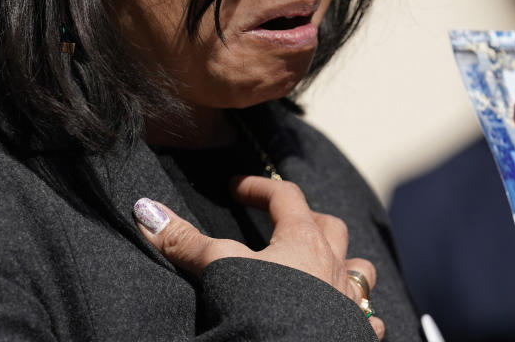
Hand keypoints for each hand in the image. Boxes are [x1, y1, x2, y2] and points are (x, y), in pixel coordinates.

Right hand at [133, 176, 384, 338]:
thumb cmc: (262, 311)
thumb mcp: (219, 269)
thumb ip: (185, 241)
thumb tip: (145, 209)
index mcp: (304, 240)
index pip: (285, 195)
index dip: (259, 187)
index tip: (235, 187)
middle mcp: (334, 265)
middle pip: (330, 226)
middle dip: (307, 219)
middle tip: (281, 225)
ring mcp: (350, 301)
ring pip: (359, 269)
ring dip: (342, 263)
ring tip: (322, 268)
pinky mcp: (357, 334)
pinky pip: (369, 319)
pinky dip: (359, 315)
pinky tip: (346, 319)